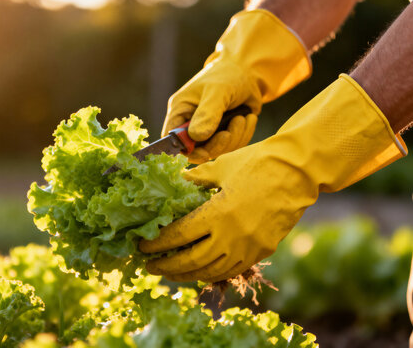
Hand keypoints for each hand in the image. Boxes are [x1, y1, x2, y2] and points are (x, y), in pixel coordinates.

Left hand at [142, 74, 405, 282]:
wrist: (297, 172)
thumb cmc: (256, 163)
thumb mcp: (219, 167)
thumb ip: (193, 180)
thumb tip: (170, 185)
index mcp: (217, 213)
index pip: (178, 236)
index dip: (157, 244)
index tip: (142, 246)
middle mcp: (232, 237)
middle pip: (190, 262)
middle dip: (165, 267)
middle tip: (149, 266)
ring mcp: (248, 248)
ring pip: (210, 272)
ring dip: (186, 275)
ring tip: (170, 272)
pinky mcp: (261, 252)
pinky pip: (231, 270)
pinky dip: (211, 273)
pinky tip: (199, 270)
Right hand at [163, 9, 310, 163]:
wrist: (248, 72)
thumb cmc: (228, 75)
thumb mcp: (217, 92)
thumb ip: (207, 114)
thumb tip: (196, 137)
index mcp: (180, 110)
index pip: (173, 139)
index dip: (186, 150)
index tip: (205, 153)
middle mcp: (191, 123)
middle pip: (196, 150)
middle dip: (216, 145)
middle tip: (229, 133)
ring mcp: (208, 130)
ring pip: (218, 150)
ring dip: (234, 137)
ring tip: (242, 118)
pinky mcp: (224, 132)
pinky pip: (233, 146)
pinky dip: (243, 134)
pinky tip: (248, 118)